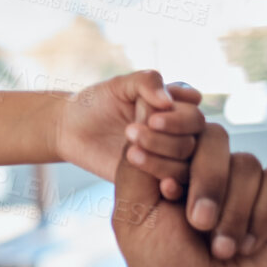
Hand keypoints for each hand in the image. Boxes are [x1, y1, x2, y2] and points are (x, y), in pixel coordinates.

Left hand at [57, 70, 205, 202]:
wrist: (71, 129)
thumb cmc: (96, 102)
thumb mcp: (119, 84)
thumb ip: (146, 82)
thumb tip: (169, 100)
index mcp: (175, 105)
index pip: (193, 111)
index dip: (178, 117)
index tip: (151, 119)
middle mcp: (180, 129)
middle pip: (195, 135)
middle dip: (167, 136)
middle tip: (131, 132)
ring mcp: (171, 155)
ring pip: (188, 160)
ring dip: (162, 157)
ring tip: (130, 151)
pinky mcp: (157, 178)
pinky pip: (177, 184)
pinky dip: (170, 182)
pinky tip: (157, 182)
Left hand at [111, 123, 266, 266]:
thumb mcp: (133, 220)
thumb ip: (135, 170)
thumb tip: (140, 122)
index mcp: (172, 173)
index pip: (175, 131)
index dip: (165, 129)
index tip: (144, 131)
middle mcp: (210, 175)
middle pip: (214, 139)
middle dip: (204, 179)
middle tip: (196, 222)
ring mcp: (247, 188)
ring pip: (247, 164)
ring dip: (232, 210)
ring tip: (221, 250)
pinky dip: (261, 214)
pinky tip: (247, 246)